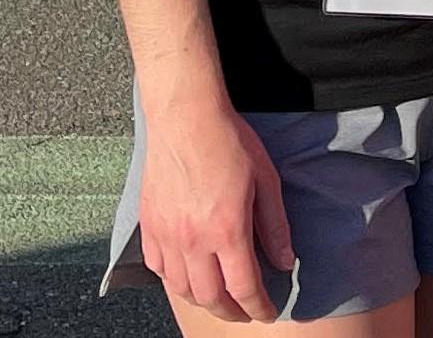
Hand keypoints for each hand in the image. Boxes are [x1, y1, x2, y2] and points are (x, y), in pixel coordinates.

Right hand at [140, 88, 296, 321]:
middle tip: (245, 312)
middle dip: (231, 311)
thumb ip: (275, 226)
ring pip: (181, 289)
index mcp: (227, 231)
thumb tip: (285, 262)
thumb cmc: (230, 143)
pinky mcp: (148, 226)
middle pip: (210, 297)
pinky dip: (174, 282)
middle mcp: (192, 241)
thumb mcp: (266, 181)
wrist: (186, 118)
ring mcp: (166, 236)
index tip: (268, 313)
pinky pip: (158, 268)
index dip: (258, 307)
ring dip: (203, 301)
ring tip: (219, 300)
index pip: (243, 287)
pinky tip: (187, 278)